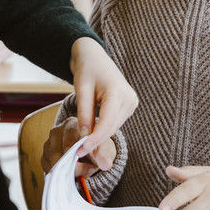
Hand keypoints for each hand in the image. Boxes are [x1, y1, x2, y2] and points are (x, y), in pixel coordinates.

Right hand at [42, 115, 115, 176]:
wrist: (86, 151)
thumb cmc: (93, 146)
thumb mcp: (102, 148)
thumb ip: (104, 154)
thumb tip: (106, 164)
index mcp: (70, 124)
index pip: (70, 142)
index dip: (79, 156)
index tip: (90, 166)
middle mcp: (56, 131)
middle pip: (58, 153)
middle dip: (73, 166)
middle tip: (87, 171)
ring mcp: (48, 144)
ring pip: (53, 163)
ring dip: (67, 171)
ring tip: (81, 171)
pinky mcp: (44, 156)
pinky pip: (49, 169)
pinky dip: (60, 174)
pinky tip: (71, 173)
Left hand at [69, 37, 136, 158]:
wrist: (95, 57)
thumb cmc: (87, 69)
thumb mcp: (81, 90)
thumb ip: (84, 114)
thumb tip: (84, 138)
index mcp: (118, 92)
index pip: (107, 123)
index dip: (94, 139)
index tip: (80, 150)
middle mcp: (129, 99)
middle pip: (111, 127)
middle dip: (95, 141)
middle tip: (78, 152)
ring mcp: (131, 103)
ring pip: (113, 127)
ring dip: (99, 136)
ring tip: (82, 145)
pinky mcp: (128, 106)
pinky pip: (114, 123)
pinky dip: (103, 129)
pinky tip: (91, 134)